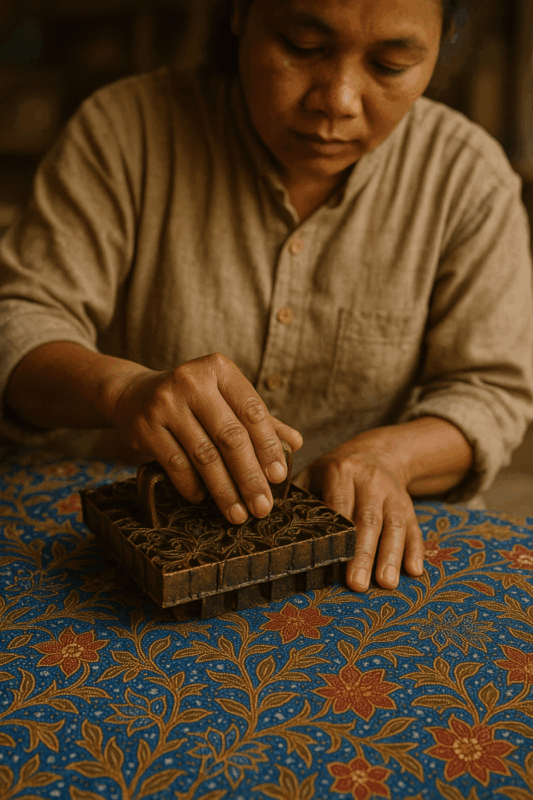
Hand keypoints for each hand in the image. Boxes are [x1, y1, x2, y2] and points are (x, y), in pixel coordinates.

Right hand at [108, 352, 301, 523]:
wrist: (134, 396)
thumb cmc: (192, 401)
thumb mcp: (225, 400)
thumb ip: (259, 420)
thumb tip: (296, 443)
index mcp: (219, 369)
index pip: (252, 411)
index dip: (268, 447)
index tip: (279, 478)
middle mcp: (192, 380)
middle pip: (230, 436)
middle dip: (250, 477)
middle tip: (263, 507)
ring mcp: (165, 403)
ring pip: (204, 455)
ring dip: (224, 490)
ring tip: (238, 514)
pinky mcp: (145, 427)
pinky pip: (176, 465)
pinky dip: (193, 486)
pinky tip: (204, 499)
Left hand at [294, 439, 423, 591]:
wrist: (378, 451)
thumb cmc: (336, 471)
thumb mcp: (314, 472)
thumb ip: (296, 494)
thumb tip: (264, 518)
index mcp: (341, 471)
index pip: (339, 505)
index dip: (338, 532)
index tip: (331, 558)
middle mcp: (370, 481)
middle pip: (368, 519)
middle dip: (363, 553)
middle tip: (357, 584)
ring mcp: (393, 493)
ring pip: (394, 525)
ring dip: (391, 555)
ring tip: (387, 583)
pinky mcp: (409, 505)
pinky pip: (415, 527)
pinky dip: (416, 549)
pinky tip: (415, 571)